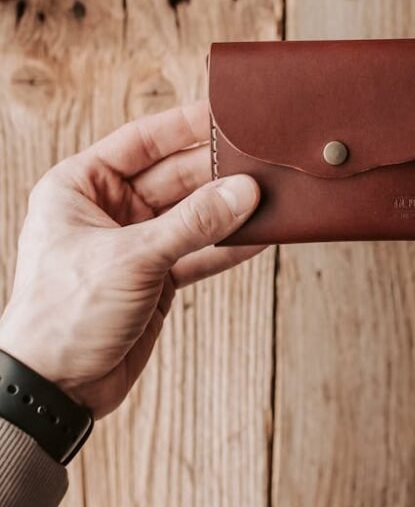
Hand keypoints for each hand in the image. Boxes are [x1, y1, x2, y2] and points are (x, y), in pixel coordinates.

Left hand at [0, 101, 261, 418]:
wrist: (53, 390)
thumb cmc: (62, 316)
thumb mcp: (130, 259)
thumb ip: (192, 224)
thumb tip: (242, 193)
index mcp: (80, 186)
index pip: (141, 140)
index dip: (184, 126)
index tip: (226, 116)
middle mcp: (107, 210)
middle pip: (174, 177)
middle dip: (216, 172)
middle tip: (260, 165)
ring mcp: (135, 245)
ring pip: (192, 215)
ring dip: (227, 209)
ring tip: (269, 197)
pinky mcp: (156, 279)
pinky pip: (198, 252)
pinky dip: (227, 246)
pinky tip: (259, 235)